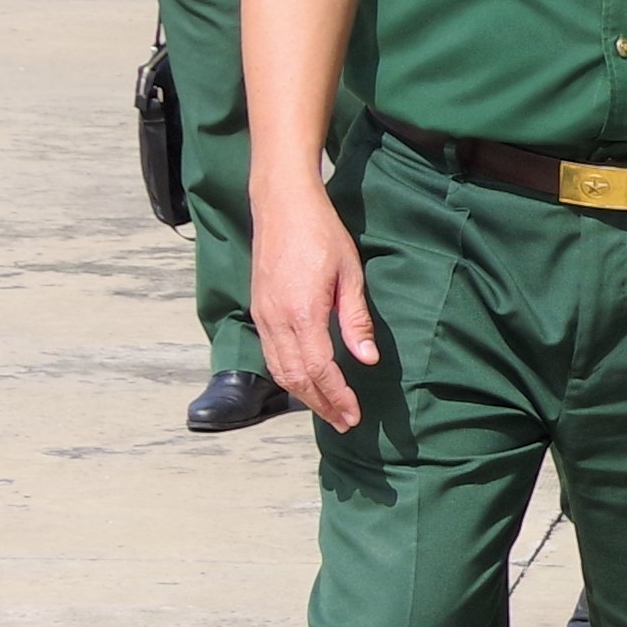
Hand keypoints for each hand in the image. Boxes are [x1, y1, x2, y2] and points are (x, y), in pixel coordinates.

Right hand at [253, 192, 375, 428]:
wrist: (282, 204)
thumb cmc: (321, 233)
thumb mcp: (350, 274)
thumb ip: (355, 320)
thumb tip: (367, 358)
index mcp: (302, 312)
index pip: (319, 370)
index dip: (337, 396)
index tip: (354, 414)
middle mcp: (276, 319)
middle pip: (296, 378)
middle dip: (321, 404)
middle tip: (344, 422)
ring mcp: (263, 315)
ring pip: (279, 369)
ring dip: (303, 394)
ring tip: (328, 409)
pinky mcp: (259, 308)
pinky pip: (270, 353)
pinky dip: (288, 375)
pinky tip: (305, 382)